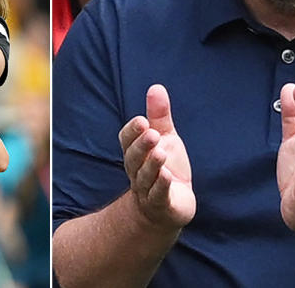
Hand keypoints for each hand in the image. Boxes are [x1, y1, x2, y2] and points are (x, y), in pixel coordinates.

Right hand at [117, 84, 194, 228]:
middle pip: (133, 158)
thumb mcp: (165, 138)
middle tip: (151, 133)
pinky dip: (161, 186)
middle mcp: (137, 171)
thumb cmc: (164, 167)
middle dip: (141, 145)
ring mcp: (148, 190)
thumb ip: (159, 115)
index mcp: (136, 153)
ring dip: (152, 164)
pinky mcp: (161, 205)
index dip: (133, 132)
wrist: (167, 208)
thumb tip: (156, 87)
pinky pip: (158, 195)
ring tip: (160, 152)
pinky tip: (167, 176)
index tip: (142, 121)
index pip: (127, 141)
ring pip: (145, 177)